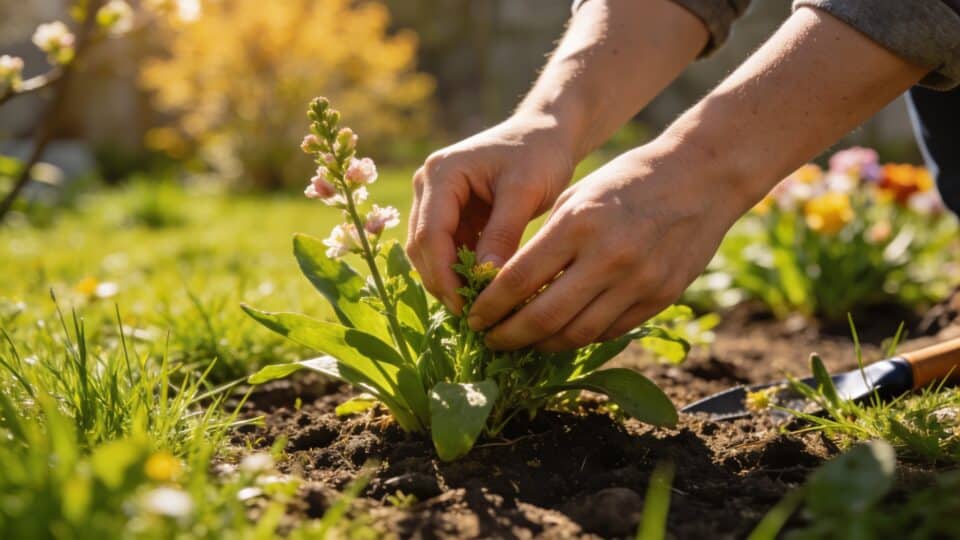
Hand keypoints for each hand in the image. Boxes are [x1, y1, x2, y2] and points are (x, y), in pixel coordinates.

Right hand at [406, 113, 574, 312]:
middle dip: (443, 282)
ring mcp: (435, 198)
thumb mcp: (525, 191)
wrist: (546, 133)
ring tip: (477, 308)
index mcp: (441, 173)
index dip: (444, 274)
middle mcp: (428, 184)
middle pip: (422, 246)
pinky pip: (447, 249)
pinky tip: (481, 291)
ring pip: (430, 252)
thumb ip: (504, 232)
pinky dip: (460, 271)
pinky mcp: (449, 212)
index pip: (430, 233)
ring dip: (449, 280)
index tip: (465, 305)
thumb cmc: (539, 154)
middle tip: (471, 315)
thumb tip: (485, 278)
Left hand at [467, 142, 748, 350]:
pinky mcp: (660, 298)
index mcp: (579, 224)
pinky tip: (561, 333)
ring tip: (522, 341)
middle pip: (543, 318)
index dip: (489, 306)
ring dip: (541, 345)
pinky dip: (578, 337)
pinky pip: (608, 331)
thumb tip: (507, 287)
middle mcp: (608, 257)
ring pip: (576, 334)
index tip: (474, 316)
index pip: (518, 280)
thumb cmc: (628, 180)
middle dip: (508, 336)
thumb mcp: (579, 196)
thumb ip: (545, 241)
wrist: (702, 177)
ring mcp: (638, 282)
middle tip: (489, 339)